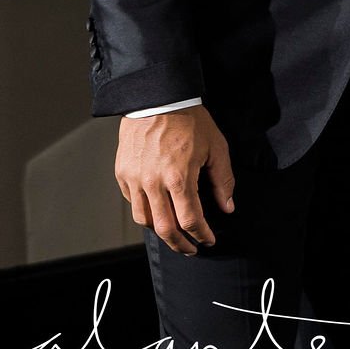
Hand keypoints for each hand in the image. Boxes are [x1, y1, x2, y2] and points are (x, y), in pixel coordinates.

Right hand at [116, 106, 234, 254]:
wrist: (157, 99)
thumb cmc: (190, 121)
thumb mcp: (216, 148)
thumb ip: (223, 181)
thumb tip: (227, 207)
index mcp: (179, 178)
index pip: (190, 220)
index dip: (201, 235)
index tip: (209, 240)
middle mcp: (153, 183)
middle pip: (165, 228)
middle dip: (180, 244)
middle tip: (191, 248)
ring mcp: (134, 179)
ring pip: (144, 220)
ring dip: (161, 231)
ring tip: (174, 233)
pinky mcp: (122, 174)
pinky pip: (133, 203)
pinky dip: (145, 212)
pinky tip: (158, 210)